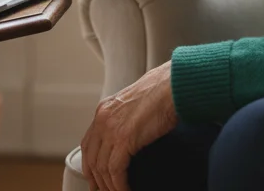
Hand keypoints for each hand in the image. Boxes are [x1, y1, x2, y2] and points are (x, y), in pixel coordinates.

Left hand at [81, 60, 178, 190]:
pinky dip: (119, 185)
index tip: (95, 178)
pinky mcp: (123, 138)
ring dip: (109, 186)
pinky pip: (115, 170)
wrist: (174, 84)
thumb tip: (133, 133)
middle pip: (91, 158)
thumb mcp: (137, 102)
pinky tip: (125, 190)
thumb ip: (128, 116)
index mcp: (105, 109)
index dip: (90, 164)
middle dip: (96, 180)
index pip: (88, 143)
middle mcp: (103, 118)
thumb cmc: (164, 90)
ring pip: (102, 168)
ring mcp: (111, 128)